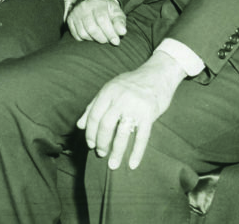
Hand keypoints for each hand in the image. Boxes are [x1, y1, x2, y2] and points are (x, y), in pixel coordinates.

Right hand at [68, 0, 126, 44]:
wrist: (95, 3)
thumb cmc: (108, 11)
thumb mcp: (117, 14)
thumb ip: (120, 22)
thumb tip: (122, 32)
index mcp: (98, 4)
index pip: (102, 19)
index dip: (109, 32)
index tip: (116, 41)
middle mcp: (85, 7)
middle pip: (91, 28)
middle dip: (102, 38)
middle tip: (107, 40)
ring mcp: (75, 13)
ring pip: (83, 33)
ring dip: (93, 39)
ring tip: (100, 38)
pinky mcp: (69, 19)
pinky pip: (76, 35)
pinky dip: (84, 39)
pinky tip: (91, 36)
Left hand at [77, 51, 185, 170]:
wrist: (158, 74)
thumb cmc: (132, 83)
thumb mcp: (110, 88)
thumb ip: (94, 105)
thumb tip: (80, 125)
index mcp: (109, 91)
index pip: (94, 115)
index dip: (90, 132)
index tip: (90, 144)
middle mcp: (121, 98)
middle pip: (105, 125)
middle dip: (101, 143)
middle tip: (101, 154)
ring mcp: (136, 106)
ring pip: (122, 133)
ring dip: (116, 152)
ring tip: (112, 165)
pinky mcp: (149, 113)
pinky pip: (142, 137)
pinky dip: (137, 152)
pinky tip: (132, 164)